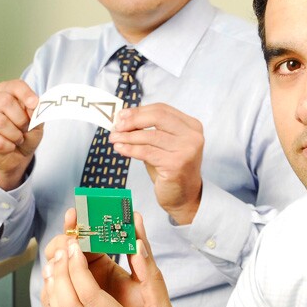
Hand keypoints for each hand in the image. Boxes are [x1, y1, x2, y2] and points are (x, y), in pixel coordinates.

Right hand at [0, 80, 41, 190]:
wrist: (15, 156)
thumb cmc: (24, 134)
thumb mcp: (36, 122)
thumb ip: (36, 113)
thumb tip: (33, 106)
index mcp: (5, 91)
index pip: (15, 86)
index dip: (26, 94)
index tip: (35, 104)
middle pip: (5, 102)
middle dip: (21, 119)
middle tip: (25, 128)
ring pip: (0, 122)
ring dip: (15, 135)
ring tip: (17, 138)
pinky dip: (9, 146)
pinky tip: (9, 146)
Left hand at [42, 211, 202, 306]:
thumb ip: (149, 273)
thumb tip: (136, 237)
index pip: (90, 294)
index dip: (76, 266)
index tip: (74, 246)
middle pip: (69, 306)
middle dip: (60, 274)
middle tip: (60, 253)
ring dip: (53, 294)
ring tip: (54, 271)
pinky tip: (55, 304)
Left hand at [109, 103, 203, 224]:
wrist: (184, 196)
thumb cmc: (171, 169)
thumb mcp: (162, 145)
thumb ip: (148, 130)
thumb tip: (123, 119)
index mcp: (192, 126)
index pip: (162, 109)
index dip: (139, 110)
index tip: (121, 115)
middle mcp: (192, 136)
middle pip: (158, 117)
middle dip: (133, 120)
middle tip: (117, 126)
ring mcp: (186, 150)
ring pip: (150, 136)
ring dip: (127, 136)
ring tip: (114, 138)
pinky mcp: (176, 164)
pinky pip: (146, 152)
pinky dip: (130, 149)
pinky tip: (120, 149)